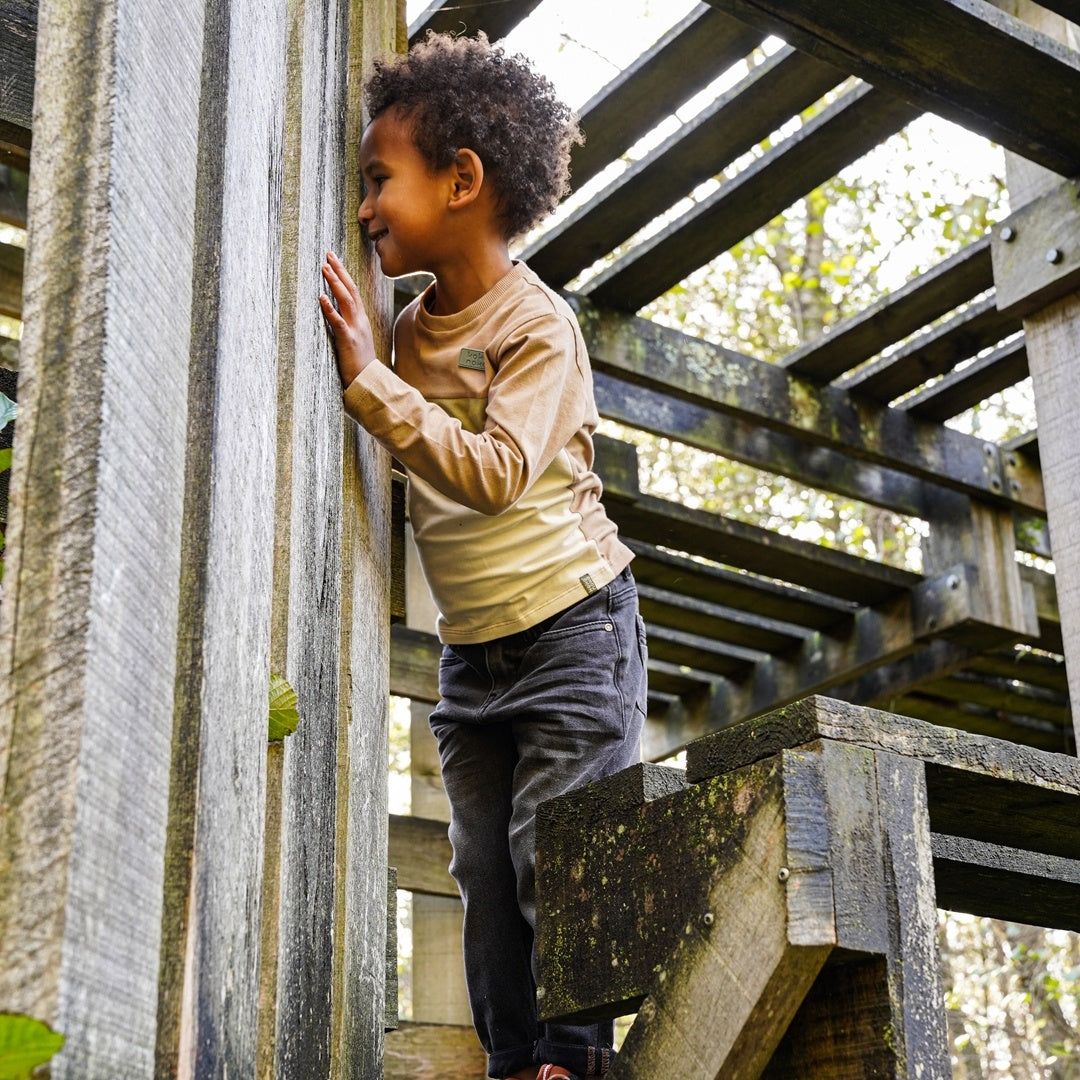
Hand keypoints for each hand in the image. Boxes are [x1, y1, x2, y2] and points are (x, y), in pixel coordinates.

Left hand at [320, 250, 376, 386]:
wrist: (370, 382)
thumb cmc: (361, 364)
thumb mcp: (357, 340)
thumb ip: (349, 325)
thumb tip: (337, 314)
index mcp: (362, 320)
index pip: (354, 292)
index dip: (344, 275)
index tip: (334, 261)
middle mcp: (360, 321)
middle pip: (351, 291)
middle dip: (340, 272)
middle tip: (329, 255)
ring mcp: (355, 330)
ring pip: (346, 301)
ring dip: (335, 283)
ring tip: (324, 268)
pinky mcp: (348, 341)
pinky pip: (338, 322)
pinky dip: (330, 309)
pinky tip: (322, 297)